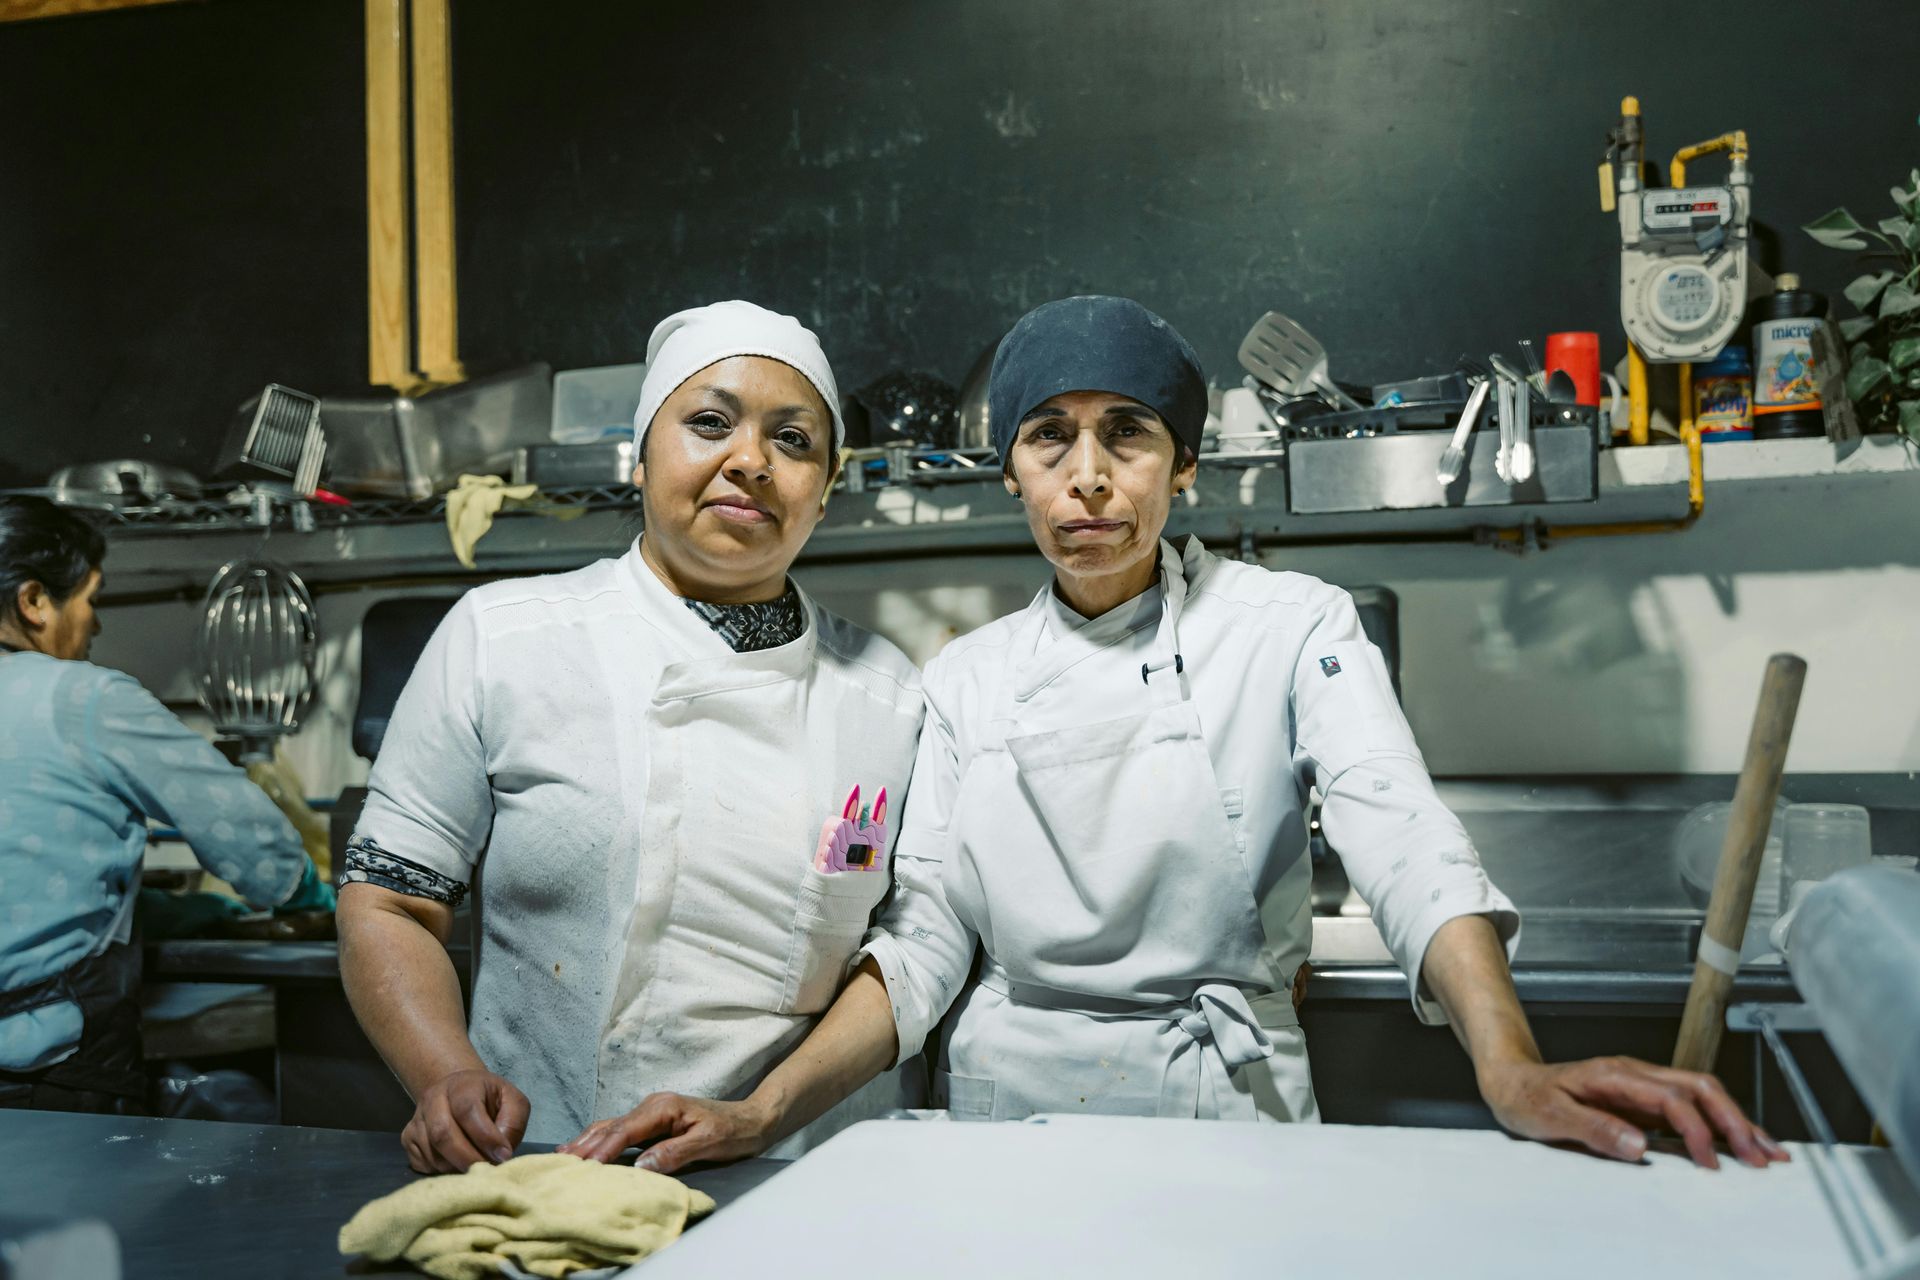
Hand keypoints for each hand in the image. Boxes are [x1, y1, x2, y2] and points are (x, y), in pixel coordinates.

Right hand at [402, 1068, 530, 1173]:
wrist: (460, 1093)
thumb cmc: (490, 1101)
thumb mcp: (512, 1102)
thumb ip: (513, 1123)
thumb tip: (501, 1153)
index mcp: (462, 1085)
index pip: (468, 1111)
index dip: (486, 1137)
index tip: (502, 1155)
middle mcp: (433, 1098)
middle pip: (443, 1134)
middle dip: (468, 1159)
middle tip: (487, 1171)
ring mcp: (417, 1118)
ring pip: (431, 1152)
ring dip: (455, 1167)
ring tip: (475, 1168)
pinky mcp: (407, 1138)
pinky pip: (420, 1162)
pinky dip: (440, 1171)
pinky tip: (456, 1165)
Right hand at [557, 1093, 775, 1174]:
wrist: (752, 1119)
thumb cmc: (733, 1131)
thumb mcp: (708, 1144)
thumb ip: (674, 1154)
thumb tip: (642, 1165)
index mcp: (663, 1108)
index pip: (625, 1130)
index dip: (602, 1149)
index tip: (583, 1165)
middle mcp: (654, 1105)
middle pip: (612, 1126)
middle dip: (585, 1144)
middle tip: (560, 1162)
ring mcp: (653, 1111)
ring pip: (613, 1126)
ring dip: (589, 1140)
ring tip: (564, 1156)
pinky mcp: (654, 1121)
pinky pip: (622, 1130)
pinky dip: (602, 1139)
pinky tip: (589, 1149)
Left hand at [1477, 1054, 1789, 1169]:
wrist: (1512, 1082)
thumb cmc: (1529, 1098)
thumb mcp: (1552, 1117)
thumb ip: (1595, 1130)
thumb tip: (1640, 1146)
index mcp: (1616, 1076)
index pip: (1671, 1098)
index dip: (1696, 1130)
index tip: (1710, 1163)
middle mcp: (1636, 1074)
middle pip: (1700, 1088)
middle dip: (1736, 1120)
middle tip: (1762, 1156)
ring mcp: (1642, 1085)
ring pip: (1702, 1095)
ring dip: (1736, 1120)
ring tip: (1768, 1150)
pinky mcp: (1644, 1099)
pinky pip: (1690, 1106)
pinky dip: (1719, 1123)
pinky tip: (1737, 1141)